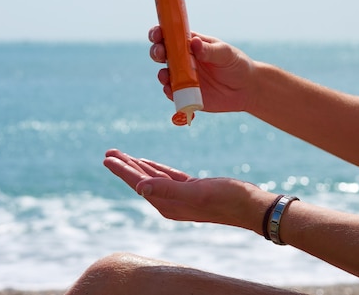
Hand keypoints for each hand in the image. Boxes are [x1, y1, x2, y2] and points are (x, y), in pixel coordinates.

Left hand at [103, 149, 271, 232]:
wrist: (251, 206)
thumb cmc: (227, 200)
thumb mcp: (196, 193)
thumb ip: (167, 190)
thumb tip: (139, 187)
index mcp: (168, 204)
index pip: (139, 183)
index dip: (122, 170)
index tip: (107, 158)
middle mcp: (170, 202)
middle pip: (141, 180)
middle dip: (125, 166)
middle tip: (109, 152)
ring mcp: (181, 196)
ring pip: (152, 177)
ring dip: (137, 165)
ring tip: (122, 155)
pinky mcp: (192, 189)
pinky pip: (167, 177)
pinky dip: (155, 168)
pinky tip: (147, 163)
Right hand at [148, 26, 256, 112]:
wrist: (246, 89)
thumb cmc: (236, 65)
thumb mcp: (226, 54)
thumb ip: (209, 50)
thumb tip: (193, 42)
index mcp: (191, 44)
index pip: (170, 35)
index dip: (159, 33)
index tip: (157, 34)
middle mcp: (183, 59)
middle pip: (162, 53)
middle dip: (156, 51)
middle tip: (161, 54)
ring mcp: (183, 77)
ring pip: (164, 73)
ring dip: (162, 74)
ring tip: (166, 76)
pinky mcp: (186, 93)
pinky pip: (172, 92)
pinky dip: (169, 91)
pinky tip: (172, 90)